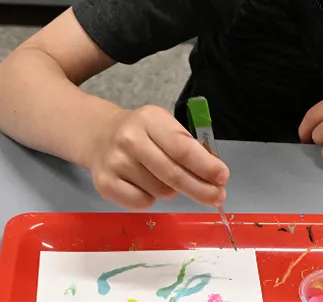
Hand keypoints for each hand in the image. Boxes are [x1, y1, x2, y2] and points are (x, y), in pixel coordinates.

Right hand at [86, 105, 228, 209]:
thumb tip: (215, 176)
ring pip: (160, 191)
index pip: (182, 148)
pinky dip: (151, 199)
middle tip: (218, 197)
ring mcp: (115, 163)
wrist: (99, 135)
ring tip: (165, 177)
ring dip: (173, 191)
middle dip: (200, 188)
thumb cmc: (143, 132)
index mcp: (151, 120)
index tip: (223, 178)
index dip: (205, 166)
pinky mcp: (104, 184)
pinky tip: (146, 185)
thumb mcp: (166, 127)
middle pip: (173, 173)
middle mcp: (130, 140)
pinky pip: (141, 202)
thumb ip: (189, 147)